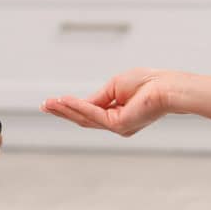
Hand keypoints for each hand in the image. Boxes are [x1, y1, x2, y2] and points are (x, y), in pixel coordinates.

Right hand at [40, 68, 177, 136]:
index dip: (70, 106)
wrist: (167, 87)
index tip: (52, 101)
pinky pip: (93, 114)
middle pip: (83, 118)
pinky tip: (63, 100)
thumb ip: (98, 97)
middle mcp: (116, 124)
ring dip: (65, 110)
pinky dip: (77, 106)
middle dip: (62, 111)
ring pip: (85, 119)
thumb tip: (80, 102)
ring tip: (48, 103)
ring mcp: (117, 127)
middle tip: (44, 105)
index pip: (89, 112)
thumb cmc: (148, 82)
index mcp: (117, 114)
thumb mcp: (115, 86)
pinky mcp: (119, 125)